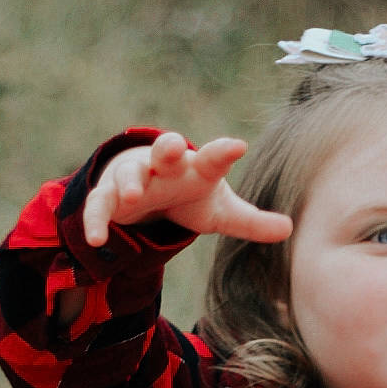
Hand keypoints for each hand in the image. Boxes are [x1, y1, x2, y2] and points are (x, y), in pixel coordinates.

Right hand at [81, 132, 292, 246]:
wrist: (146, 189)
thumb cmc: (188, 195)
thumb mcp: (219, 211)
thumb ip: (251, 221)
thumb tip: (290, 229)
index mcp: (195, 167)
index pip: (212, 157)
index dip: (223, 152)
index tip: (239, 147)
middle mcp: (164, 166)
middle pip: (164, 151)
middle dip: (165, 148)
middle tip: (170, 146)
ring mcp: (134, 178)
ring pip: (129, 174)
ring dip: (129, 181)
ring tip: (132, 196)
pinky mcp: (108, 197)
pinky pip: (100, 207)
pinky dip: (96, 221)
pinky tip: (97, 240)